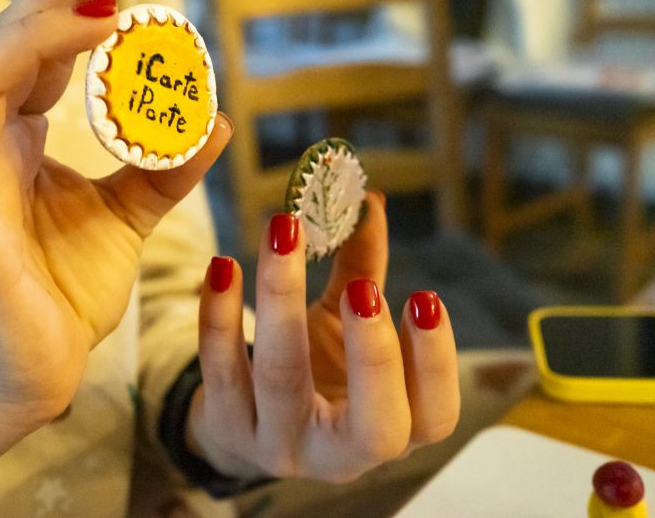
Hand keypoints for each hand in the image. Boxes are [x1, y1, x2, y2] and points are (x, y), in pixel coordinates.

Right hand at [0, 0, 230, 513]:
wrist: (32, 371)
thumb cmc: (62, 291)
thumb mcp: (128, 217)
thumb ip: (163, 168)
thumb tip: (216, 117)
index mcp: (19, 135)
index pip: (45, 50)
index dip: (78, 2)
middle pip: (12, 42)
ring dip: (27, 30)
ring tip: (95, 4)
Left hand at [187, 192, 459, 482]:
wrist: (244, 420)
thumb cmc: (314, 368)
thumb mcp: (343, 325)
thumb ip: (363, 268)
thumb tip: (370, 199)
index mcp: (388, 429)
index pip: (433, 418)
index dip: (435, 362)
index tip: (423, 297)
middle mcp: (340, 455)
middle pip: (373, 428)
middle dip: (374, 356)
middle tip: (365, 289)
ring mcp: (279, 447)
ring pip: (283, 383)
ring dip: (284, 303)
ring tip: (286, 235)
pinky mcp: (227, 430)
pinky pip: (221, 372)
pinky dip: (220, 316)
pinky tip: (222, 266)